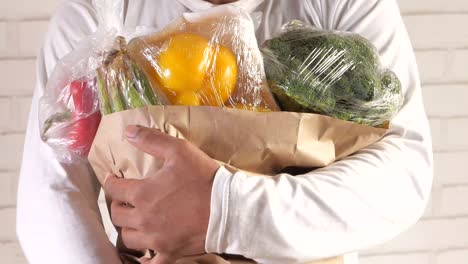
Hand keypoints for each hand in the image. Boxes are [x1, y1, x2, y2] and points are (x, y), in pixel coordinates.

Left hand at [104, 126, 219, 263]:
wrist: (229, 208)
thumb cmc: (204, 178)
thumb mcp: (180, 151)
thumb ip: (152, 140)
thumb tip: (128, 131)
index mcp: (142, 194)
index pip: (114, 188)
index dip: (111, 181)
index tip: (113, 178)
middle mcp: (143, 219)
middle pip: (117, 215)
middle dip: (118, 205)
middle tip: (125, 199)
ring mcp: (156, 239)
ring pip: (129, 238)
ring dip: (129, 228)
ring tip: (135, 220)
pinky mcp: (170, 252)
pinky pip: (151, 262)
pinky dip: (146, 260)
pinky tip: (145, 256)